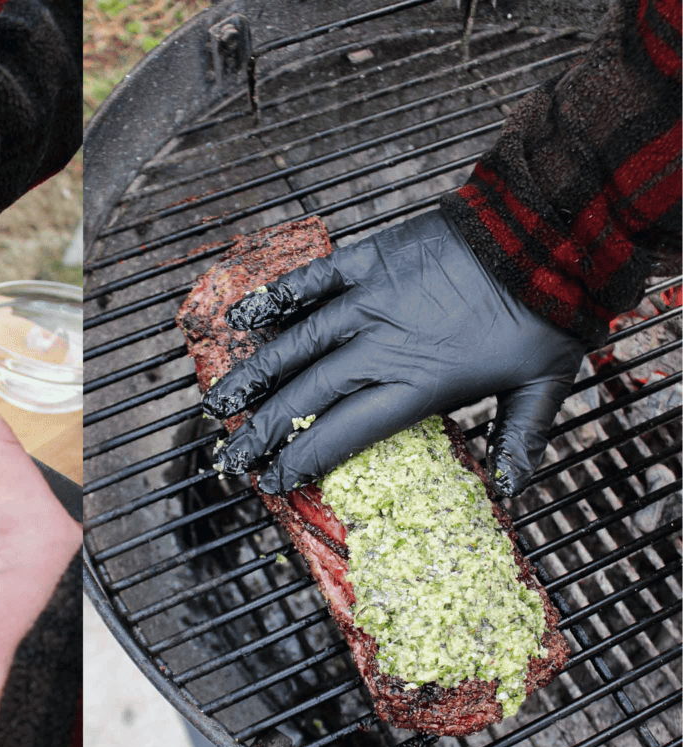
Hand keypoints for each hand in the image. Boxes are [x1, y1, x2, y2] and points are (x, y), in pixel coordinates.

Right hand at [204, 209, 588, 495]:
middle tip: (232, 456)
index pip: (342, 432)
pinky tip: (247, 316)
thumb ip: (519, 440)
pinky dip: (278, 296)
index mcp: (416, 385)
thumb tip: (510, 490)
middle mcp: (380, 346)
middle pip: (306, 395)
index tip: (274, 481)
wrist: (547, 236)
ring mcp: (370, 300)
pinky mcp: (370, 260)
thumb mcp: (542, 388)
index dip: (302, 459)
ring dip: (254, 374)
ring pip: (297, 342)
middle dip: (264, 430)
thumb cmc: (544, 316)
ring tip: (220, 401)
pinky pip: (314, 279)